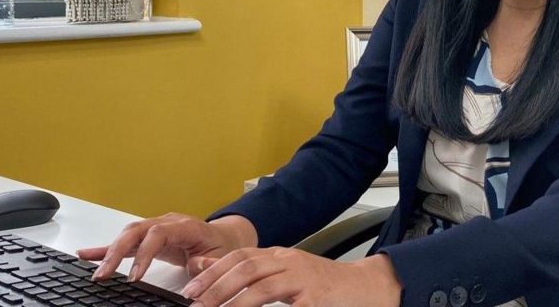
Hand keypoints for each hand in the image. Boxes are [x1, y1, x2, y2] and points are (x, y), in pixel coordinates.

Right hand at [77, 213, 257, 281]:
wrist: (224, 238)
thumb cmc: (222, 247)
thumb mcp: (222, 256)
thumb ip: (209, 262)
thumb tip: (198, 265)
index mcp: (186, 226)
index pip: (159, 233)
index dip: (144, 253)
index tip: (134, 276)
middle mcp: (167, 222)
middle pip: (137, 231)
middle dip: (117, 252)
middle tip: (104, 275)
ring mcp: (156, 228)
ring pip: (128, 234)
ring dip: (109, 252)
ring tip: (95, 272)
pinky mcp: (148, 238)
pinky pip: (126, 241)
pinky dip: (106, 248)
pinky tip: (87, 254)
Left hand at [181, 248, 401, 306]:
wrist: (368, 288)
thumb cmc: (327, 286)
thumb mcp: (288, 273)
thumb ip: (254, 272)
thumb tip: (212, 267)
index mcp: (282, 256)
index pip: (240, 256)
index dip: (213, 270)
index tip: (190, 288)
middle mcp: (290, 262)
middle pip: (246, 266)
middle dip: (216, 285)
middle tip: (196, 303)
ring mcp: (304, 279)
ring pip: (262, 285)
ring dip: (234, 301)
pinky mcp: (315, 299)